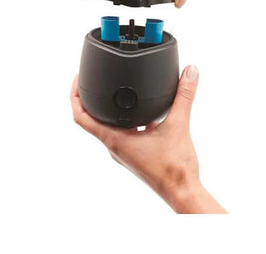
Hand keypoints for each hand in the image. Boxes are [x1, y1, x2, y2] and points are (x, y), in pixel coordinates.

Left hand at [70, 65, 225, 213]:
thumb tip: (190, 72)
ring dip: (108, 109)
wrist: (182, 192)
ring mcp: (124, 151)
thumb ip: (184, 96)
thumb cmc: (174, 168)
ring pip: (109, 126)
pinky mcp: (135, 153)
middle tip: (92, 79)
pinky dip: (126, 118)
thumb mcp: (179, 125)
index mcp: (115, 140)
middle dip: (90, 99)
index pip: (82, 118)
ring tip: (114, 90)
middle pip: (91, 120)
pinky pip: (124, 131)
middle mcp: (115, 146)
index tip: (78, 80)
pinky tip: (142, 109)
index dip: (75, 97)